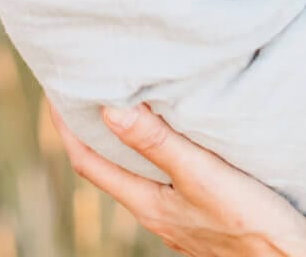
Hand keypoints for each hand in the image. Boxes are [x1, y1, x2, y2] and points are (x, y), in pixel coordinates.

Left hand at [47, 101, 305, 256]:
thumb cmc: (251, 220)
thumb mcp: (202, 174)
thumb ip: (157, 143)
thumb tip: (107, 108)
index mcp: (148, 204)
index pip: (87, 162)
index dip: (64, 126)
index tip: (53, 90)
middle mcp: (156, 213)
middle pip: (108, 166)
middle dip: (90, 127)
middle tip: (82, 85)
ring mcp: (178, 217)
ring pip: (137, 172)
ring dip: (123, 138)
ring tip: (121, 99)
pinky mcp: (202, 215)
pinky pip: (163, 178)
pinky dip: (153, 151)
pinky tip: (170, 134)